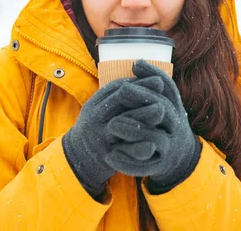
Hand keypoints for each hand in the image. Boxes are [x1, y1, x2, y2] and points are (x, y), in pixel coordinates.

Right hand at [63, 76, 158, 197]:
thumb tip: (143, 80)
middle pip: (119, 101)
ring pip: (121, 123)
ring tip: (162, 111)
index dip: (139, 83)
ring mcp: (98, 137)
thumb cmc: (97, 131)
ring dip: (142, 115)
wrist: (78, 159)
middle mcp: (93, 118)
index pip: (116, 88)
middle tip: (163, 88)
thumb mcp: (100, 112)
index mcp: (93, 105)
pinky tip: (152, 145)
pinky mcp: (103, 156)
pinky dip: (138, 148)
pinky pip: (122, 150)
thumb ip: (116, 99)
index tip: (159, 80)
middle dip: (143, 94)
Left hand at [105, 60, 200, 190]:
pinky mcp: (160, 165)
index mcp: (176, 109)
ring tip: (111, 125)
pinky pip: (145, 164)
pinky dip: (128, 161)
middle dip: (142, 99)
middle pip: (162, 110)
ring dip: (133, 130)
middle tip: (121, 90)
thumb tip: (136, 62)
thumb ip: (151, 87)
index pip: (168, 89)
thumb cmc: (163, 125)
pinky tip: (111, 156)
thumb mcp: (164, 105)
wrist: (180, 159)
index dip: (153, 76)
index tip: (135, 65)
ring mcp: (170, 147)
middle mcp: (176, 126)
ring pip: (154, 138)